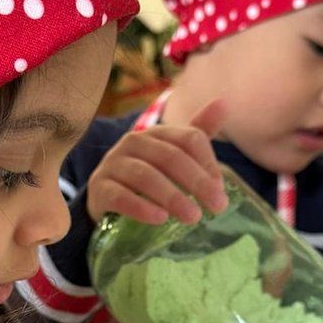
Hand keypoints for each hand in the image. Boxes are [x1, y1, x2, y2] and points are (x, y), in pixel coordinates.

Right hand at [87, 99, 228, 224]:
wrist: (106, 198)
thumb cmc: (148, 175)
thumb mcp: (173, 155)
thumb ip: (197, 133)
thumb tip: (224, 103)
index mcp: (156, 132)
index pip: (189, 139)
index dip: (208, 163)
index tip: (220, 190)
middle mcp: (133, 142)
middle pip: (170, 157)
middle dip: (197, 182)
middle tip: (217, 206)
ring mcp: (112, 164)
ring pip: (144, 176)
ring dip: (172, 197)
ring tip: (193, 217)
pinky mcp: (98, 189)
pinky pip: (119, 196)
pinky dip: (140, 207)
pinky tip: (160, 219)